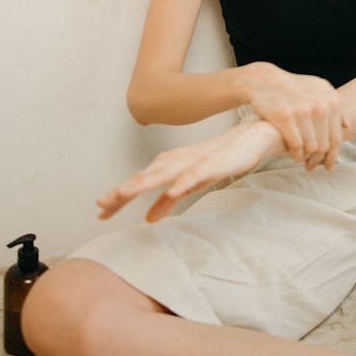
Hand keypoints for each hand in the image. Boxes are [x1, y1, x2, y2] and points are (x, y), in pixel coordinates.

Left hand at [96, 119, 282, 223]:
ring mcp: (195, 160)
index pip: (140, 181)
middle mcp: (178, 160)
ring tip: (125, 194)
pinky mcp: (213, 163)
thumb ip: (168, 200)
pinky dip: (182, 182)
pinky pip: (195, 174)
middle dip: (123, 191)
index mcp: (171, 165)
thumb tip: (147, 218)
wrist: (254, 136)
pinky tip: (171, 191)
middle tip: (101, 205)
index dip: (119, 196)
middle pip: (146, 176)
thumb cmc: (221, 158)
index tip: (100, 212)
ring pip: (165, 173)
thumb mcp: (191, 184)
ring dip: (144, 182)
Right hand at [243, 63, 346, 169]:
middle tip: (312, 166)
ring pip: (312, 147)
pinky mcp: (285, 117)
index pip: (336, 137)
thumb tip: (346, 125)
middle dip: (319, 160)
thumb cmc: (292, 87)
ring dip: (308, 159)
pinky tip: (295, 156)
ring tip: (304, 162)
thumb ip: (334, 104)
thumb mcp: (317, 88)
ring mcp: (303, 111)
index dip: (333, 155)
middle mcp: (319, 106)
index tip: (328, 165)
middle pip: (325, 145)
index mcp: (331, 100)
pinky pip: (296, 145)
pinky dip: (297, 155)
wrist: (265, 80)